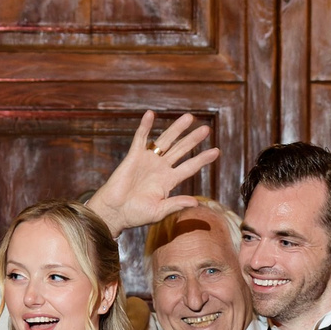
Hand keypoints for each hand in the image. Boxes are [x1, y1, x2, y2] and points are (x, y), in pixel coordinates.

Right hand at [83, 112, 219, 234]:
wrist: (114, 211)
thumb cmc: (135, 215)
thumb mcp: (158, 211)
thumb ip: (176, 204)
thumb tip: (196, 203)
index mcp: (169, 181)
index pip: (189, 167)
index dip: (202, 159)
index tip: (216, 151)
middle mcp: (161, 168)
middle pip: (181, 150)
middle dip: (193, 139)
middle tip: (206, 129)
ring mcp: (148, 160)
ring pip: (165, 140)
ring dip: (176, 129)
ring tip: (189, 117)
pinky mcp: (133, 156)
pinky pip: (140, 138)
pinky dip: (145, 126)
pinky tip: (151, 114)